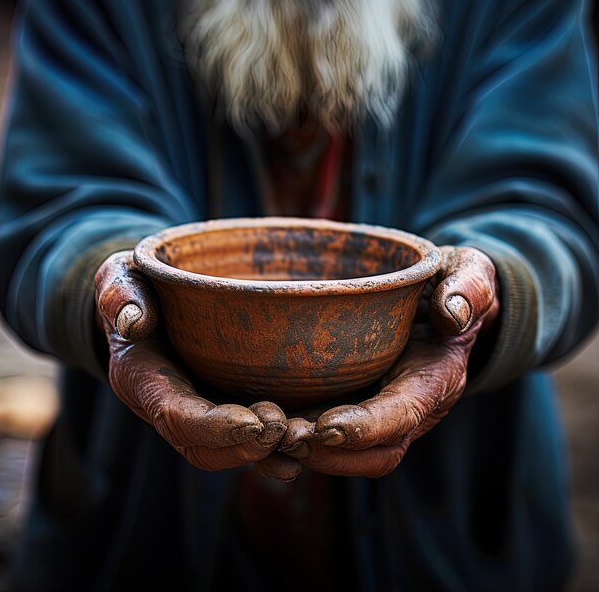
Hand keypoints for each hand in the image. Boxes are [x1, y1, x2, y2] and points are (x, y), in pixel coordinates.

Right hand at [94, 251, 297, 478]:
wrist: (148, 301)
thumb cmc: (137, 285)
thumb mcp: (120, 278)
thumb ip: (119, 294)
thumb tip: (132, 320)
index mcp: (144, 379)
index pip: (175, 415)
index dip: (212, 427)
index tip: (251, 423)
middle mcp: (171, 405)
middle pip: (202, 446)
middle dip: (242, 446)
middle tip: (282, 428)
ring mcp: (199, 409)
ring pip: (227, 450)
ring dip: (263, 453)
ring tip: (301, 438)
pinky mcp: (223, 404)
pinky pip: (245, 439)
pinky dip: (273, 450)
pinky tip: (304, 450)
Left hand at [271, 246, 498, 477]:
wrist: (441, 302)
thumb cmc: (451, 285)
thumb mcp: (469, 273)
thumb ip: (468, 288)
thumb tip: (452, 313)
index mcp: (434, 379)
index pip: (403, 415)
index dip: (367, 428)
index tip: (328, 427)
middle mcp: (406, 407)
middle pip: (374, 453)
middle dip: (331, 455)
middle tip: (286, 440)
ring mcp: (377, 409)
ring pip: (346, 453)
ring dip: (306, 452)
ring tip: (265, 437)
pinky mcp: (354, 401)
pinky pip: (326, 432)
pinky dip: (296, 434)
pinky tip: (261, 420)